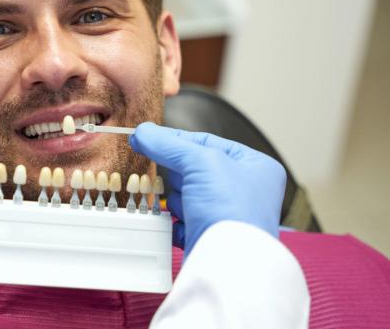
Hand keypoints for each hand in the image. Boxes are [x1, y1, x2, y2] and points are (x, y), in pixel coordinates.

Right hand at [129, 123, 285, 256]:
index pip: (207, 143)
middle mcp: (246, 190)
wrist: (229, 264)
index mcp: (255, 165)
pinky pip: (184, 221)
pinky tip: (177, 223)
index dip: (176, 140)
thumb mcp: (200, 162)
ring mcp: (228, 215)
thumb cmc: (231, 209)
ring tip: (180, 206)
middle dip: (177, 175)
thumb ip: (168, 144)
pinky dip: (176, 222)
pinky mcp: (211, 237)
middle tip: (162, 174)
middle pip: (195, 169)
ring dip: (176, 200)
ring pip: (187, 195)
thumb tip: (142, 133)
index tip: (147, 138)